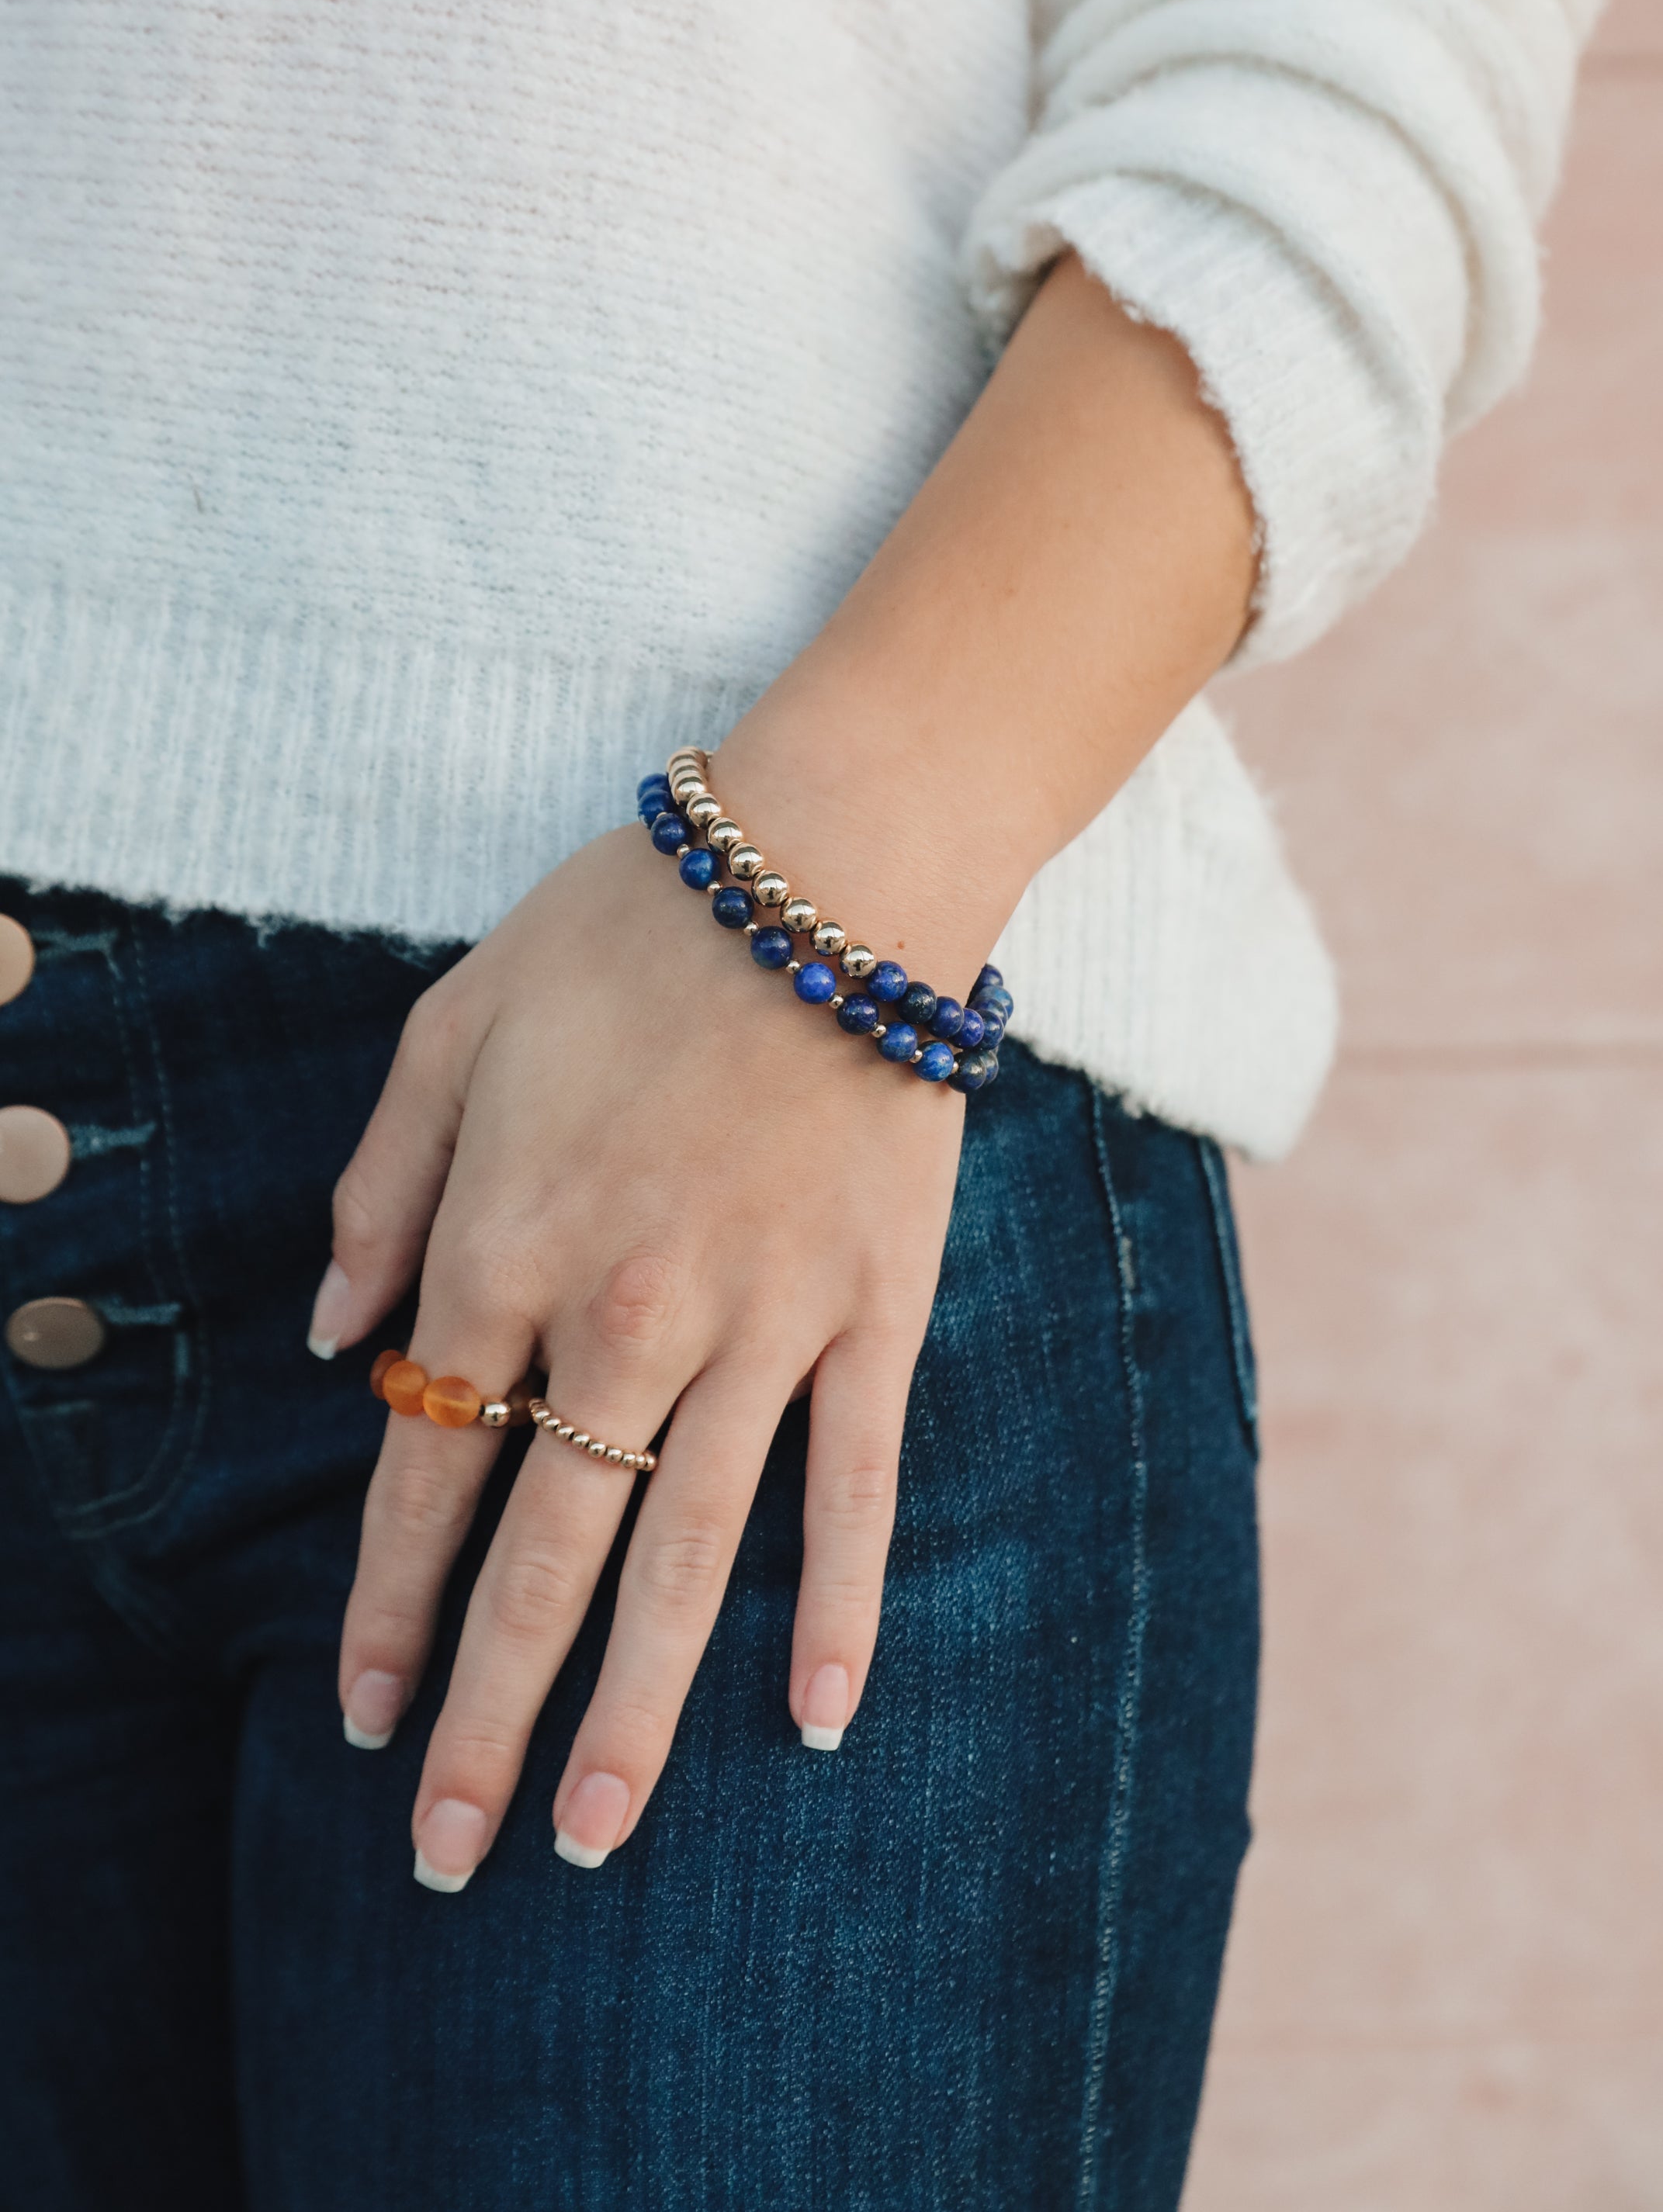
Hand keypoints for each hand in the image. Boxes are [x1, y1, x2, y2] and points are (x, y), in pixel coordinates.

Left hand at [319, 820, 970, 1883]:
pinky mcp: (874, 1313)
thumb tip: (329, 1342)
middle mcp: (625, 1314)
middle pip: (545, 1555)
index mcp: (504, 1245)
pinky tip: (820, 1718)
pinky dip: (840, 1606)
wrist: (825, 866)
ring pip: (688, 1556)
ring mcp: (762, 1324)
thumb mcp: (447, 1028)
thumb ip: (375, 1190)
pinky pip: (857, 1486)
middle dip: (491, 1719)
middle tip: (454, 1857)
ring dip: (638, 1712)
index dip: (386, 1608)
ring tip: (599, 1843)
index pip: (425, 1473)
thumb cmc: (623, 935)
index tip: (358, 1717)